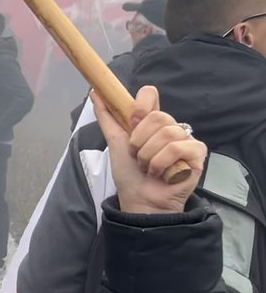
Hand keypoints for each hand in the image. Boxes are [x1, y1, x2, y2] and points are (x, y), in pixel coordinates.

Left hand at [92, 86, 206, 214]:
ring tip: (148, 168)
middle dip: (140, 141)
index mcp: (151, 121)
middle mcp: (170, 126)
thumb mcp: (115, 142)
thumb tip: (95, 93)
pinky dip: (161, 164)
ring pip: (166, 133)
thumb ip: (107, 117)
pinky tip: (162, 174)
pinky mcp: (197, 153)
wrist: (140, 199)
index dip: (140, 104)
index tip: (132, 122)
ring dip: (148, 156)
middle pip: (157, 116)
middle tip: (138, 157)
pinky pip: (177, 148)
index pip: (150, 94)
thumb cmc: (130, 174)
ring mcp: (186, 139)